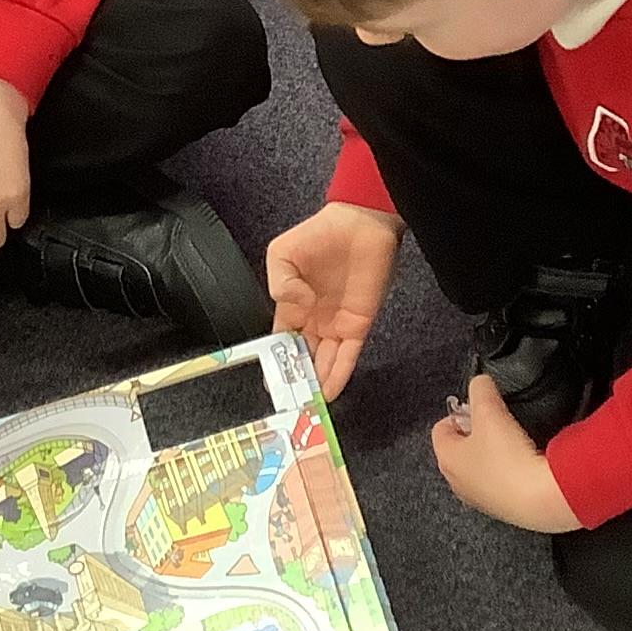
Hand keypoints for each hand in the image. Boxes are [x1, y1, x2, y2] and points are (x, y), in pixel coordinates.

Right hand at [265, 202, 401, 396]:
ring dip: (318, 382)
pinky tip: (331, 390)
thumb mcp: (282, 253)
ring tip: (309, 406)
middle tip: (290, 403)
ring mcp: (336, 324)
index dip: (275, 361)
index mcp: (292, 306)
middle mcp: (314, 320)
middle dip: (297, 380)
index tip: (270, 383)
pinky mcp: (359, 324)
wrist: (361, 223)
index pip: (281, 342)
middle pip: (303, 358)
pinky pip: (348, 354)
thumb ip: (278, 282)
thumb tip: (294, 305)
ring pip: (325, 361)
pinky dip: (340, 372)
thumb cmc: (320, 233)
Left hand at [431, 375, 579, 533]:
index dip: (458, 413)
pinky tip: (525, 464)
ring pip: (480, 467)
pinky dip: (509, 472)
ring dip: (494, 453)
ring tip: (514, 442)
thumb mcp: (489, 411)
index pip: (441, 428)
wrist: (539, 499)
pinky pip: (500, 483)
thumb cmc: (507, 458)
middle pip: (460, 449)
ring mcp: (480, 499)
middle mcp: (457, 482)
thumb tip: (480, 381)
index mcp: (446, 458)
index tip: (477, 407)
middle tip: (496, 423)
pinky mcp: (503, 509)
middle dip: (477, 433)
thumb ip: (481, 389)